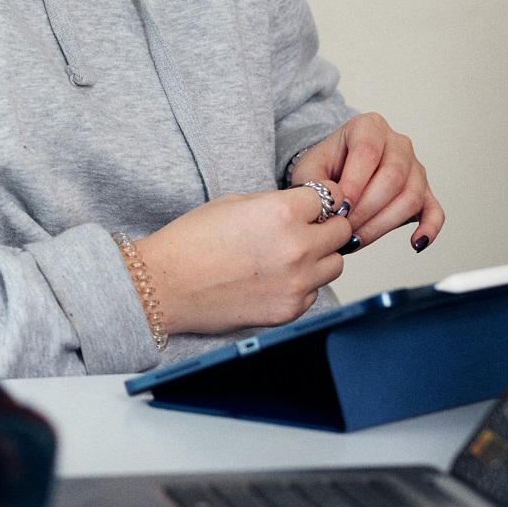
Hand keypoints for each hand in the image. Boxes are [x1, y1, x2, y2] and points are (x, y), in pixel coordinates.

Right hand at [133, 186, 352, 336]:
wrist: (166, 285)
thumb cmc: (191, 242)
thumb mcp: (234, 202)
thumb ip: (278, 203)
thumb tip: (306, 208)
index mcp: (282, 212)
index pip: (331, 196)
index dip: (321, 196)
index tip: (315, 201)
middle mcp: (297, 247)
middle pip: (340, 230)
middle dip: (325, 225)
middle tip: (305, 227)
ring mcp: (297, 282)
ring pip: (334, 264)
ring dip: (319, 256)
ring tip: (289, 255)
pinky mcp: (290, 310)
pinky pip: (314, 292)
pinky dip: (302, 284)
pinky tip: (274, 278)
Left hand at [290, 113, 444, 254]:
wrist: (336, 170)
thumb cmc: (325, 167)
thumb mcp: (310, 169)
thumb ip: (315, 184)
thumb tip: (334, 207)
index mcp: (369, 126)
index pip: (367, 152)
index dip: (354, 184)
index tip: (339, 208)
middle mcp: (398, 143)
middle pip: (393, 177)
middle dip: (366, 209)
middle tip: (344, 228)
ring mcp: (415, 167)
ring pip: (411, 196)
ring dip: (383, 224)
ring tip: (357, 238)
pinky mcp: (425, 192)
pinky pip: (435, 210)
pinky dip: (429, 228)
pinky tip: (415, 243)